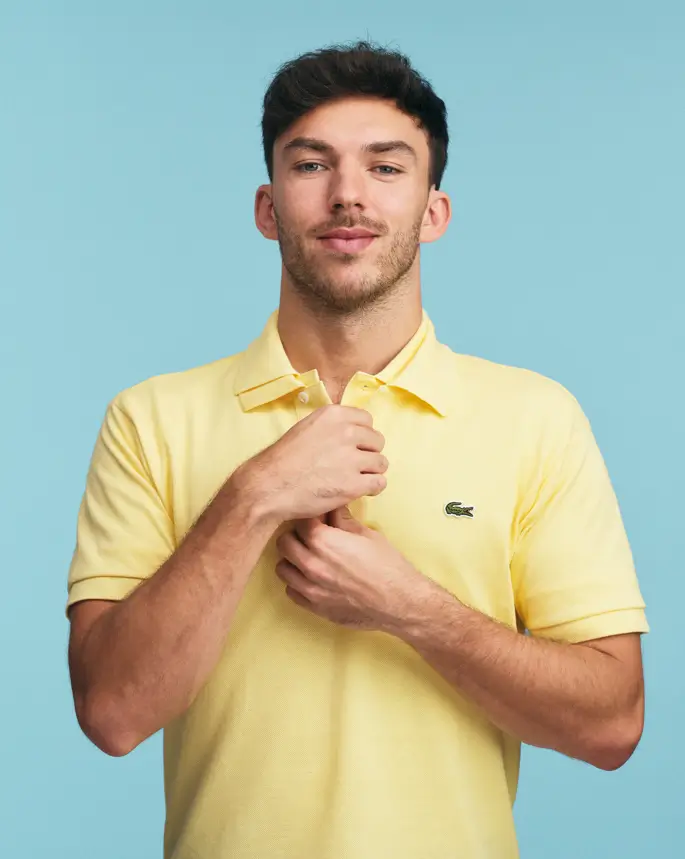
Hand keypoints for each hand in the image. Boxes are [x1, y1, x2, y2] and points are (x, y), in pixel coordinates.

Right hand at [236, 405, 387, 521]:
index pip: (367, 420)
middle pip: (377, 441)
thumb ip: (331, 426)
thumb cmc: (284, 459)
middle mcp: (346, 433)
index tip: (353, 446)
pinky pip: (379, 483)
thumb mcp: (306, 427)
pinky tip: (359, 490)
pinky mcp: (354, 485)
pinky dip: (372, 487)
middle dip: (368, 453)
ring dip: (371, 471)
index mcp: (334, 415)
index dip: (362, 435)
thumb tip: (353, 430)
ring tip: (355, 478)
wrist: (269, 486)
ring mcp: (351, 459)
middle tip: (353, 465)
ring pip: (381, 463)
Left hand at [274, 507, 436, 631]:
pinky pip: (291, 591)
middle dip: (296, 535)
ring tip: (309, 557)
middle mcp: (311, 564)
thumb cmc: (387, 566)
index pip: (299, 521)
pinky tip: (312, 578)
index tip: (317, 518)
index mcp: (323, 541)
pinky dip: (298, 583)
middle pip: (284, 542)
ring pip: (282, 568)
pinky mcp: (315, 606)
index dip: (309, 517)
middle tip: (311, 536)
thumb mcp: (366, 534)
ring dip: (293, 560)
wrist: (400, 601)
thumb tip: (332, 506)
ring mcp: (311, 588)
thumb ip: (342, 519)